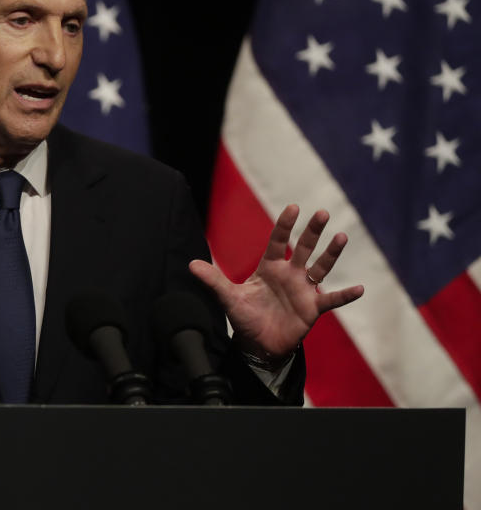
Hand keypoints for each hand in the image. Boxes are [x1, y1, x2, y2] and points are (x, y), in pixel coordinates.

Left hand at [188, 204, 363, 361]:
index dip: (285, 225)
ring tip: (342, 236)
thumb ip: (213, 280)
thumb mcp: (228, 297)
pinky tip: (360, 288)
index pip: (278, 242)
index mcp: (269, 268)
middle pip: (303, 248)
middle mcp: (289, 274)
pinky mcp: (313, 308)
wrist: (258, 343)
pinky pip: (332, 299)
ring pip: (320, 267)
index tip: (294, 207)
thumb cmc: (245, 317)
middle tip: (322, 213)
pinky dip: (345, 295)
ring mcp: (303, 290)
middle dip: (312, 231)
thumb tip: (191, 264)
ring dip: (331, 253)